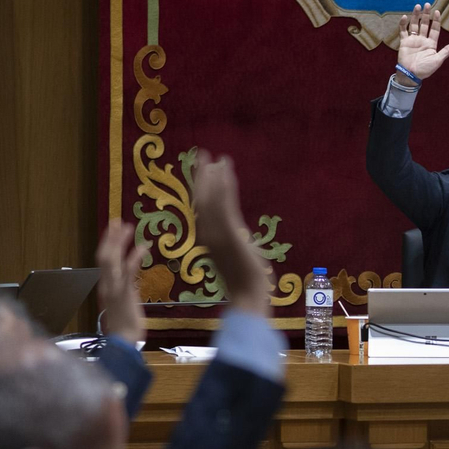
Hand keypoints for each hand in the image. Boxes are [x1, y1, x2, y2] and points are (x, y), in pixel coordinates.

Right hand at [96, 220, 145, 344]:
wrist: (122, 342)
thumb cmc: (124, 326)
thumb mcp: (122, 304)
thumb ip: (124, 289)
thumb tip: (130, 279)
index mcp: (105, 287)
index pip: (103, 261)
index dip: (107, 244)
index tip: (113, 231)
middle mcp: (106, 285)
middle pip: (104, 256)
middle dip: (110, 238)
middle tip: (117, 221)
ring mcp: (114, 289)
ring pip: (112, 260)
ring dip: (119, 242)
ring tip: (127, 227)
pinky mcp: (125, 294)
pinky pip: (128, 272)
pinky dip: (134, 258)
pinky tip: (142, 247)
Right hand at [192, 150, 268, 317]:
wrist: (248, 295)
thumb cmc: (245, 283)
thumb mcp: (236, 257)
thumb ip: (232, 244)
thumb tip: (238, 238)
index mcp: (207, 238)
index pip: (202, 208)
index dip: (201, 188)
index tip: (204, 172)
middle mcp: (207, 232)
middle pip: (200, 198)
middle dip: (201, 175)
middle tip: (203, 154)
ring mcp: (216, 232)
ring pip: (209, 196)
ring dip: (211, 174)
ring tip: (214, 156)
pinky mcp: (229, 231)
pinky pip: (224, 201)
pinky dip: (224, 181)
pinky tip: (225, 167)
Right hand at [396, 3, 448, 81]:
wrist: (411, 74)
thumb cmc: (425, 69)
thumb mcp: (437, 60)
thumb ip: (445, 51)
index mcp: (431, 44)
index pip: (434, 29)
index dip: (436, 20)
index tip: (437, 12)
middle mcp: (422, 40)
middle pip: (425, 24)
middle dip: (426, 14)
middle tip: (427, 4)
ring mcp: (413, 40)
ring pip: (414, 25)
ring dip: (416, 15)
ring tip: (417, 6)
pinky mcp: (404, 42)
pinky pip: (403, 31)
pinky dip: (403, 24)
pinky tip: (405, 17)